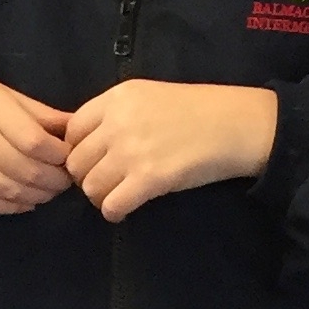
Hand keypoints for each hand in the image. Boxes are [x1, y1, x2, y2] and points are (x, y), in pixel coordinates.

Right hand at [0, 67, 71, 213]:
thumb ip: (42, 115)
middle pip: (26, 171)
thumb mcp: (8, 95)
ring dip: (36, 197)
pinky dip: (11, 207)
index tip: (70, 158)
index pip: (36, 144)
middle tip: (64, 180)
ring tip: (47, 191)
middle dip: (53, 181)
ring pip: (8, 191)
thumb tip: (78, 130)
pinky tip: (25, 202)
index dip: (59, 157)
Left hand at [62, 81, 278, 222]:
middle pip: (76, 161)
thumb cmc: (197, 110)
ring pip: (90, 186)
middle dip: (85, 176)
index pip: (72, 130)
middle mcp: (118, 123)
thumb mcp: (148, 96)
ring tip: (114, 196)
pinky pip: (111, 205)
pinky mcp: (149, 179)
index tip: (91, 159)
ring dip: (98, 196)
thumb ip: (115, 114)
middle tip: (103, 182)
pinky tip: (122, 210)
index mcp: (117, 98)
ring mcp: (132, 151)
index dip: (77, 149)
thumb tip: (86, 141)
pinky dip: (113, 212)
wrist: (236, 124)